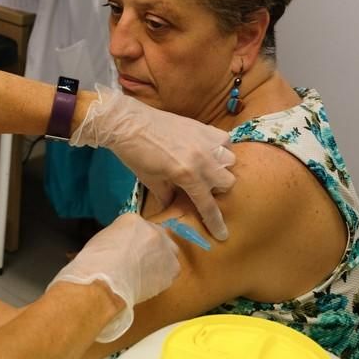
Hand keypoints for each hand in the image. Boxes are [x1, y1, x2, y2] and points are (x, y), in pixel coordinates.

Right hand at [48, 213, 179, 342]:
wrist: (105, 283)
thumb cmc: (94, 262)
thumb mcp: (103, 240)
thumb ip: (119, 238)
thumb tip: (124, 247)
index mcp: (132, 220)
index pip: (139, 226)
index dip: (135, 240)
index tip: (129, 249)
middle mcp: (153, 230)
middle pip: (159, 235)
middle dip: (152, 246)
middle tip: (141, 260)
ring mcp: (165, 249)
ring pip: (170, 252)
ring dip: (161, 260)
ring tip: (145, 274)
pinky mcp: (172, 269)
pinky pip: (171, 271)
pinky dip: (162, 276)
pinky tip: (149, 283)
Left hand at [71, 84, 235, 240]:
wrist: (128, 122)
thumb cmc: (135, 154)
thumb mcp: (150, 180)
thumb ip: (167, 195)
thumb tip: (175, 207)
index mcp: (187, 174)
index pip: (207, 203)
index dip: (214, 221)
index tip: (222, 235)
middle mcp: (202, 158)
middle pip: (227, 182)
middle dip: (217, 189)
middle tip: (202, 187)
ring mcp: (205, 140)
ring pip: (230, 160)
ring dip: (221, 168)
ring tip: (206, 167)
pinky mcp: (204, 127)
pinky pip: (225, 140)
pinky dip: (220, 148)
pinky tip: (207, 150)